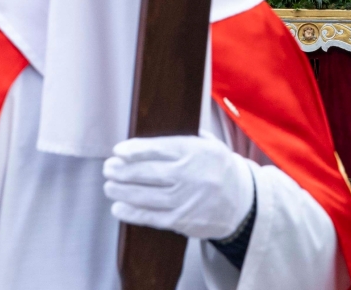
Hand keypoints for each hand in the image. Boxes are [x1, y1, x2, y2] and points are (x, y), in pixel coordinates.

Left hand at [103, 134, 254, 239]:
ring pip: (146, 196)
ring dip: (123, 190)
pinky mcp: (181, 221)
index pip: (159, 148)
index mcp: (194, 151)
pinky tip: (118, 207)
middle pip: (149, 173)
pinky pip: (152, 217)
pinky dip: (132, 212)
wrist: (241, 202)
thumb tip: (154, 130)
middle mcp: (188, 175)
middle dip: (123, 170)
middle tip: (108, 167)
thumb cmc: (219, 167)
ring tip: (109, 185)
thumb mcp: (209, 144)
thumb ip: (185, 136)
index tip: (119, 150)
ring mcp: (184, 200)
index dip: (136, 150)